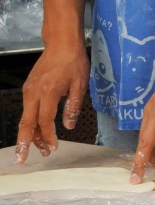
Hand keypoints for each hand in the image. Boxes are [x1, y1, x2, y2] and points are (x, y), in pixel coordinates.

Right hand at [17, 40, 89, 162]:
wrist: (61, 44)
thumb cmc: (74, 63)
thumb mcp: (80, 84)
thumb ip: (73, 106)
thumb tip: (68, 127)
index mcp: (48, 92)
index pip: (45, 121)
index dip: (48, 136)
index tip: (54, 148)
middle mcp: (33, 93)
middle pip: (26, 123)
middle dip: (25, 143)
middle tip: (23, 160)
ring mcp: (28, 90)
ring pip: (26, 118)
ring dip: (30, 134)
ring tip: (39, 149)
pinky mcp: (28, 88)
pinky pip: (28, 110)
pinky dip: (31, 123)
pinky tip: (39, 132)